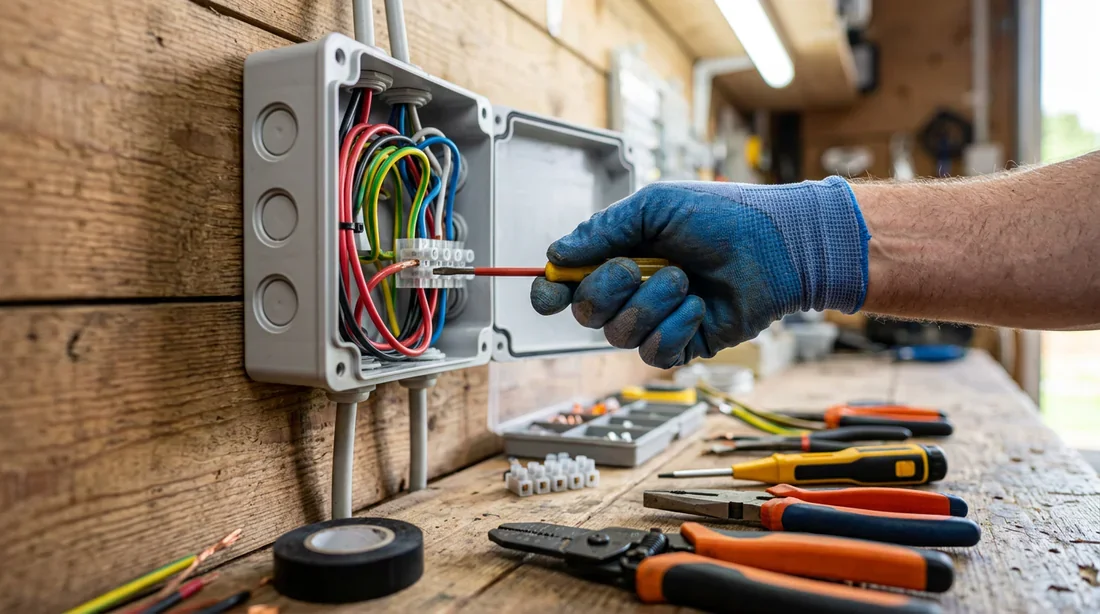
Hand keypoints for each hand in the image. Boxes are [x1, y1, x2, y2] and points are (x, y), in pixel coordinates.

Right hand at [530, 178, 869, 366]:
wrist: (777, 245)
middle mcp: (631, 291)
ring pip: (619, 334)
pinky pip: (655, 352)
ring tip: (685, 280)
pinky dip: (676, 326)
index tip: (548, 292)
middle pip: (585, 312)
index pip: (567, 284)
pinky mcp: (684, 344)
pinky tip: (700, 306)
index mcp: (617, 255)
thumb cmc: (721, 216)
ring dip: (650, 303)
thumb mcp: (654, 207)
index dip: (550, 291)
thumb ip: (603, 231)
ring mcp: (656, 319)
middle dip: (608, 289)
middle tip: (639, 264)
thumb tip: (557, 254)